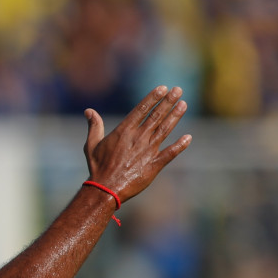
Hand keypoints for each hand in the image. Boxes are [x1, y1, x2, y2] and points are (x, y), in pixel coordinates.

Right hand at [83, 85, 190, 202]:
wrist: (105, 189)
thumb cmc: (97, 167)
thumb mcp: (92, 145)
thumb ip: (94, 126)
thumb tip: (89, 111)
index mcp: (124, 131)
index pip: (141, 109)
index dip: (153, 98)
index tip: (163, 88)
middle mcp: (138, 138)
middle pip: (156, 116)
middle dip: (168, 102)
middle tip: (178, 90)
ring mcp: (148, 151)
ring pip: (165, 130)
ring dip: (175, 116)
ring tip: (184, 104)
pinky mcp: (154, 165)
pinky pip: (170, 153)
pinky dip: (179, 146)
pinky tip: (188, 138)